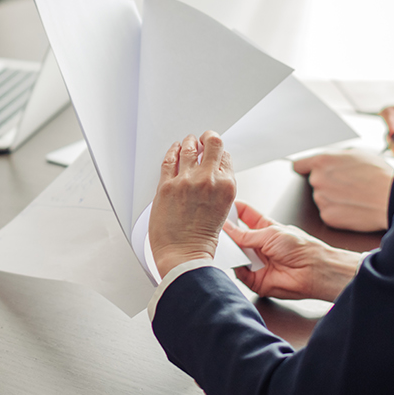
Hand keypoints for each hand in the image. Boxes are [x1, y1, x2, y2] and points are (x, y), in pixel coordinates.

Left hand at [150, 132, 236, 276]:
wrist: (184, 256)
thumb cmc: (201, 240)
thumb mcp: (222, 208)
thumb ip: (219, 187)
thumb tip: (212, 172)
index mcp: (226, 186)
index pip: (225, 155)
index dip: (218, 152)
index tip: (212, 151)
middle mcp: (208, 180)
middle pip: (212, 142)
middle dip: (206, 138)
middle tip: (201, 140)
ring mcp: (186, 181)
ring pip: (189, 146)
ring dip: (188, 143)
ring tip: (187, 144)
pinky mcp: (166, 185)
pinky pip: (169, 158)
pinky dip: (172, 151)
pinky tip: (174, 150)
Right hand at [226, 202, 362, 301]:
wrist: (313, 271)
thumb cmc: (300, 248)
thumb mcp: (270, 233)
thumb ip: (246, 233)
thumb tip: (227, 228)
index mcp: (264, 228)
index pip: (244, 216)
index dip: (233, 211)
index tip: (220, 207)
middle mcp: (258, 245)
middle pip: (235, 237)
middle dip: (226, 233)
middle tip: (215, 228)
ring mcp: (255, 262)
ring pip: (234, 255)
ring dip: (228, 251)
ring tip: (224, 244)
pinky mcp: (255, 280)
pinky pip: (239, 273)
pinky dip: (235, 267)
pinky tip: (234, 261)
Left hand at [293, 147, 393, 231]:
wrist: (390, 199)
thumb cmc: (379, 175)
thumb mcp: (357, 153)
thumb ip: (336, 157)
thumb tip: (331, 160)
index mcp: (322, 161)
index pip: (299, 165)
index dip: (305, 168)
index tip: (307, 172)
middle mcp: (317, 180)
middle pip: (314, 182)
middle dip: (327, 183)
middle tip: (348, 185)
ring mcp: (321, 200)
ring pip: (322, 198)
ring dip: (333, 198)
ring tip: (355, 197)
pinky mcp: (328, 217)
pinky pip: (329, 213)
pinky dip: (338, 212)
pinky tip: (354, 208)